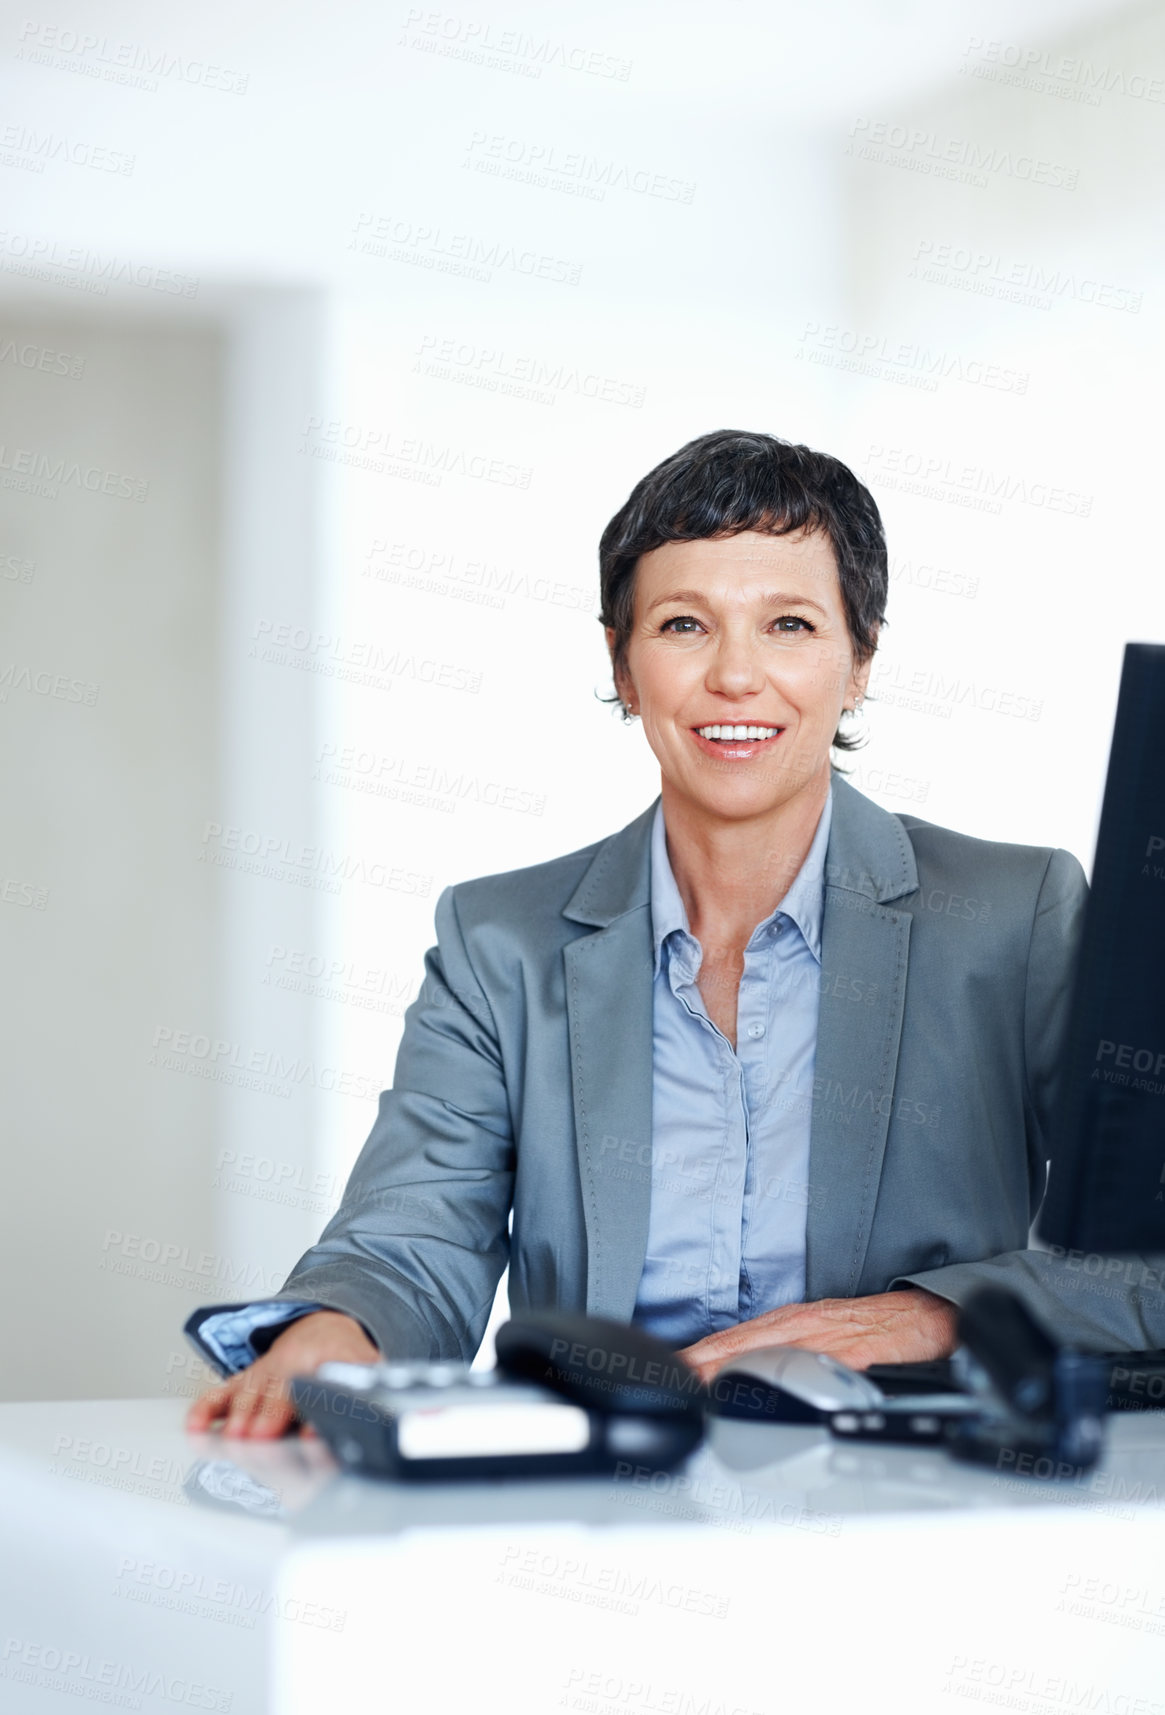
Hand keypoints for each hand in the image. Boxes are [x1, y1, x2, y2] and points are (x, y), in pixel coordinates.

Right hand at [185, 1310, 379, 1438]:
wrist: (323, 1325)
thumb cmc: (344, 1356)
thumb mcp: (368, 1365)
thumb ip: (371, 1387)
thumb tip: (374, 1416)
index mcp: (326, 1356)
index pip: (321, 1383)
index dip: (316, 1408)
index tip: (312, 1433)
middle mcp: (291, 1363)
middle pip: (279, 1389)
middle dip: (269, 1414)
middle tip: (261, 1437)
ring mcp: (263, 1372)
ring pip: (249, 1391)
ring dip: (240, 1414)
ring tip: (234, 1437)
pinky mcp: (242, 1383)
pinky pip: (220, 1393)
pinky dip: (206, 1408)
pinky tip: (196, 1426)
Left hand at [678, 1289, 958, 1383]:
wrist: (927, 1316)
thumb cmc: (875, 1328)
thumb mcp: (823, 1337)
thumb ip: (789, 1353)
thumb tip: (751, 1377)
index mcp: (789, 1324)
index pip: (731, 1340)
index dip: (696, 1356)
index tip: (666, 1371)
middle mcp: (800, 1325)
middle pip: (738, 1344)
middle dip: (699, 1362)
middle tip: (668, 1380)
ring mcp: (824, 1336)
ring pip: (766, 1350)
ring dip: (728, 1367)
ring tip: (698, 1386)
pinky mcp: (852, 1350)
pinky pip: (813, 1363)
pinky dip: (785, 1373)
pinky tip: (768, 1385)